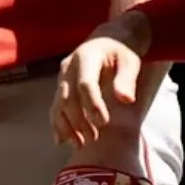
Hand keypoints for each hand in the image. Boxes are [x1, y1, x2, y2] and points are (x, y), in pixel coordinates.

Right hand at [50, 12, 150, 148]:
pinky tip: (63, 141)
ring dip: (67, 126)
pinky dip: (57, 125)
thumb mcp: (130, 61)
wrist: (107, 41)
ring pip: (58, 104)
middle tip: (94, 138)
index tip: (104, 122)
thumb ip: (127, 79)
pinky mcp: (60, 87)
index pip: (85, 83)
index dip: (93, 104)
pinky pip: (55, 107)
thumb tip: (126, 100)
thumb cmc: (121, 52)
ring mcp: (62, 77)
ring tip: (81, 144)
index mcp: (87, 56)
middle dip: (79, 120)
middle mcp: (69, 66)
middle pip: (68, 96)